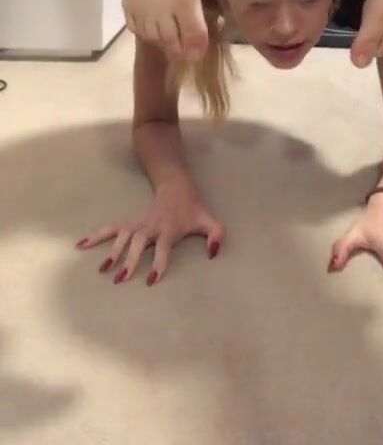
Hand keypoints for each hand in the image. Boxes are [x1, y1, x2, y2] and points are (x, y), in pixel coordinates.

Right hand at [75, 182, 224, 285]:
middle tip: (121, 279)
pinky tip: (81, 245)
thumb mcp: (208, 221)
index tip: (153, 279)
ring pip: (122, 236)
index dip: (160, 262)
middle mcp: (151, 227)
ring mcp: (138, 224)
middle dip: (130, 260)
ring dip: (112, 252)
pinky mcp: (129, 223)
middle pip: (139, 243)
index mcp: (169, 229)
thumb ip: (216, 236)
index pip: (164, 247)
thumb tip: (214, 254)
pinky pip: (110, 229)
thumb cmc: (192, 211)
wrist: (176, 188)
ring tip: (103, 269)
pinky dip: (95, 236)